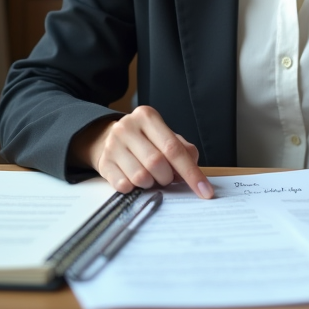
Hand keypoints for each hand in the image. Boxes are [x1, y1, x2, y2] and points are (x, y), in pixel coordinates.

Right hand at [71, 105, 213, 198]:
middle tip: (166, 177)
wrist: (107, 138)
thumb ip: (183, 150)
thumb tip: (193, 168)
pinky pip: (124, 185)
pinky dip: (134, 188)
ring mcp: (112, 145)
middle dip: (167, 177)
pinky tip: (133, 178)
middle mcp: (127, 127)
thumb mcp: (164, 136)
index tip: (205, 191)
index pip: (174, 148)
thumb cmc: (144, 140)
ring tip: (149, 176)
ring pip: (140, 177)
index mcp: (147, 117)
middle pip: (157, 163)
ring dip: (151, 183)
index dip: (191, 173)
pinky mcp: (103, 163)